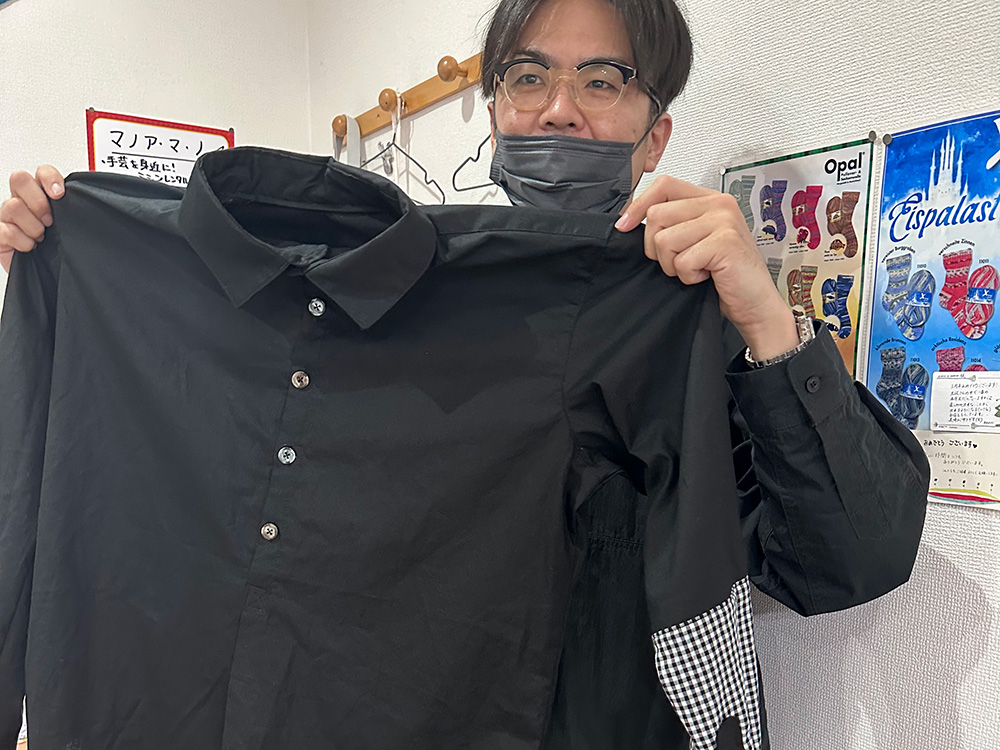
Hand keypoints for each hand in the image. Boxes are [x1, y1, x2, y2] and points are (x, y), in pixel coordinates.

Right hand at [1, 166, 65, 273]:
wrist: (47, 275)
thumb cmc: (59, 249)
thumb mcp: (70, 227)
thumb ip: (74, 210)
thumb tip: (90, 201)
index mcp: (40, 194)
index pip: (42, 172)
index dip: (49, 178)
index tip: (60, 194)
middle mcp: (22, 201)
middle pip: (19, 179)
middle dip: (38, 201)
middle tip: (49, 220)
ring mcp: (7, 216)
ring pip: (13, 206)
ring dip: (33, 226)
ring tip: (41, 238)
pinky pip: (7, 230)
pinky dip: (23, 241)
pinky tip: (31, 247)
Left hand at [615, 175, 798, 360]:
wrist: (755, 304)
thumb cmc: (724, 276)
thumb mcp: (694, 241)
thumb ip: (672, 224)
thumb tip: (628, 221)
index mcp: (709, 199)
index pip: (663, 186)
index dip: (639, 205)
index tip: (625, 226)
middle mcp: (718, 204)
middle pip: (657, 216)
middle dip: (657, 248)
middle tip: (681, 261)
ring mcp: (723, 221)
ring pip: (665, 240)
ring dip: (673, 264)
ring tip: (697, 269)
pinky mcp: (724, 242)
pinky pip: (682, 261)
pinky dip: (688, 277)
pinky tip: (707, 276)